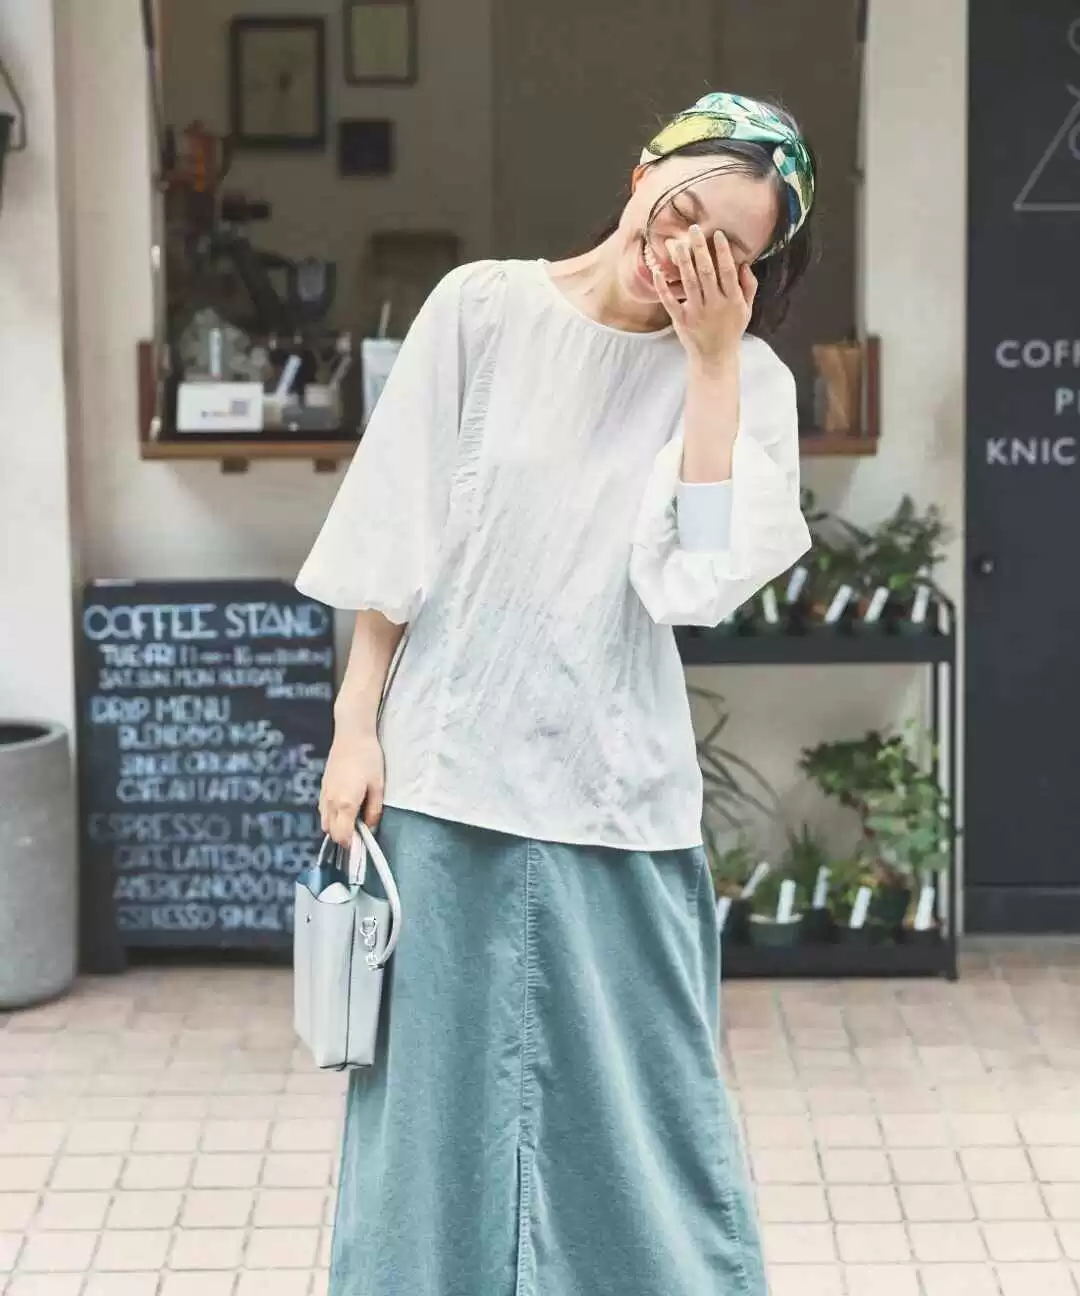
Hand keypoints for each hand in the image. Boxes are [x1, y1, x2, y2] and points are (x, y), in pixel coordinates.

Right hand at [319, 725, 385, 846]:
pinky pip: (323, 810)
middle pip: (331, 832)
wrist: (352, 734)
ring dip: (336, 828)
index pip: (342, 836)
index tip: (361, 848)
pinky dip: (331, 817)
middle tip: (360, 836)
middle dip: (343, 838)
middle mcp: (331, 802)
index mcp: (345, 804)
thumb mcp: (378, 786)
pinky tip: (345, 810)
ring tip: (353, 822)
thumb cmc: (368, 758)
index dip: (350, 846)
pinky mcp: (322, 787)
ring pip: (325, 822)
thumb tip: (370, 826)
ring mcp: (324, 795)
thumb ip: (374, 810)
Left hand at [653, 226, 756, 369]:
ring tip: (678, 243)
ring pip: (689, 282)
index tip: (717, 234)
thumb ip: (748, 287)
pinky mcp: (681, 320)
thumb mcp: (746, 310)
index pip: (728, 271)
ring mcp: (697, 313)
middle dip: (700, 249)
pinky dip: (663, 287)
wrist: (715, 358)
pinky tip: (657, 271)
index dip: (723, 251)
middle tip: (694, 229)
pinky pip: (670, 301)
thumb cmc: (731, 330)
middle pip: (707, 272)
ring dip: (683, 261)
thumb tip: (744, 264)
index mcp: (732, 300)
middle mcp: (715, 305)